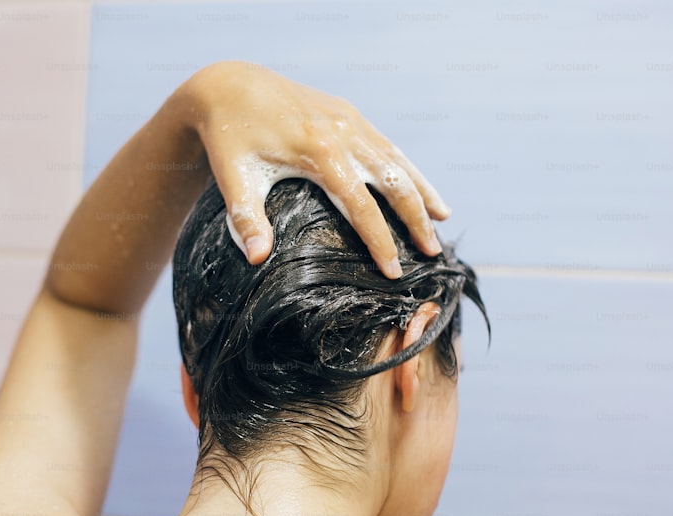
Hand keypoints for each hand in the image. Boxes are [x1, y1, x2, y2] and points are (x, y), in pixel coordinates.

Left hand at [176, 61, 450, 278]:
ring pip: (398, 159)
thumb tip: (257, 260)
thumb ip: (246, 219)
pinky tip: (420, 187)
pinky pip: (386, 144)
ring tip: (443, 221)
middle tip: (432, 253)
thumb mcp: (234, 179)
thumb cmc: (230, 139)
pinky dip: (407, 167)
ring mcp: (348, 119)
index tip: (394, 272)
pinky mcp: (346, 113)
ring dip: (422, 191)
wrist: (229, 86)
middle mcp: (343, 133)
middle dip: (416, 220)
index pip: (362, 206)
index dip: (381, 242)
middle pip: (394, 181)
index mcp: (320, 152)